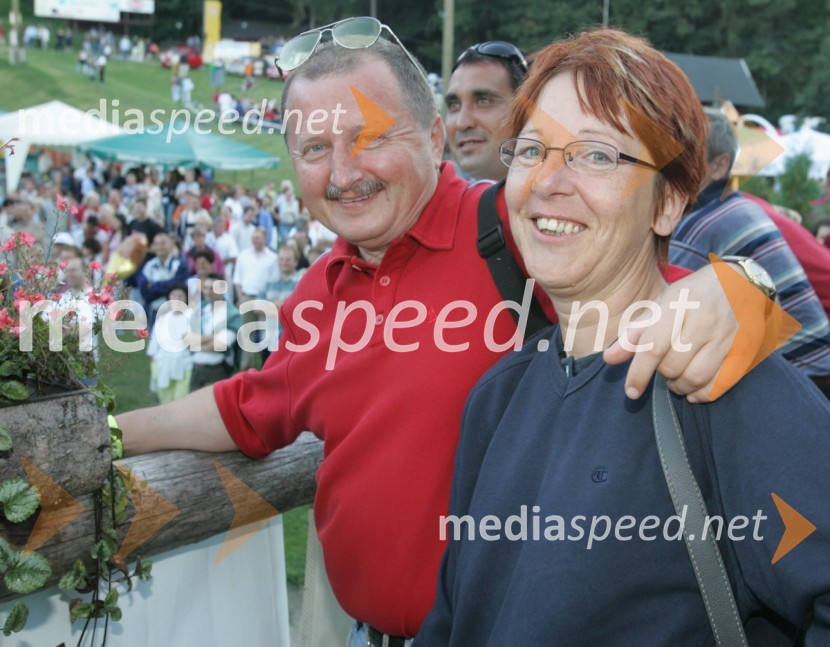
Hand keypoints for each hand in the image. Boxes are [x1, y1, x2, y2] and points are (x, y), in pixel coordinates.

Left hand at [604, 264, 761, 402]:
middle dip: (661, 373)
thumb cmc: (692, 295)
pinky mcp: (744, 350)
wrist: (740, 283)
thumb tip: (609, 358)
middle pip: (672, 365)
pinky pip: (719, 384)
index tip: (631, 391)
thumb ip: (635, 333)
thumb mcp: (660, 305)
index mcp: (679, 306)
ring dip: (679, 386)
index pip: (653, 347)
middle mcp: (704, 321)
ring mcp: (727, 336)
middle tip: (662, 366)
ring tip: (675, 379)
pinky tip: (693, 390)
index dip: (639, 373)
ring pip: (695, 378)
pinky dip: (702, 394)